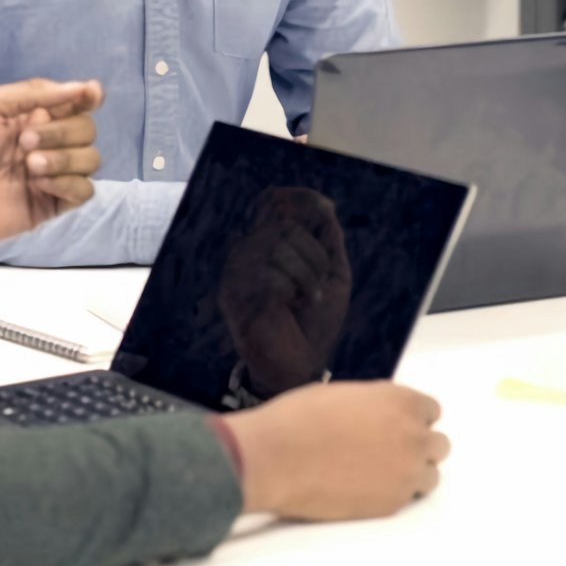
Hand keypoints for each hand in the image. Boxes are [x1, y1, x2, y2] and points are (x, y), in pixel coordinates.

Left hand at [0, 79, 103, 249]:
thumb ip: (34, 92)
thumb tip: (81, 87)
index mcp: (35, 116)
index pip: (77, 102)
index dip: (90, 96)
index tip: (90, 95)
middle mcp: (50, 142)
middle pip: (87, 129)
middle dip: (62, 132)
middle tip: (25, 142)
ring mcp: (54, 174)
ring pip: (91, 159)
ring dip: (64, 159)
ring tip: (29, 167)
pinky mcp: (53, 204)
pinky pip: (85, 191)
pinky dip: (68, 184)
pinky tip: (39, 186)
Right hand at [215, 187, 353, 395]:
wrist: (300, 366)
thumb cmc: (315, 323)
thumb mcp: (333, 274)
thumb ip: (328, 239)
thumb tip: (323, 204)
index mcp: (268, 244)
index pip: (274, 200)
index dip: (301, 199)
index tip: (327, 212)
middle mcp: (247, 253)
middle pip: (285, 224)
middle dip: (316, 253)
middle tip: (319, 283)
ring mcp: (236, 273)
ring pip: (277, 245)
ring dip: (308, 274)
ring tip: (308, 299)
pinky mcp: (233, 296)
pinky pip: (269, 273)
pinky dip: (293, 289)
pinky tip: (291, 307)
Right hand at [222, 381, 449, 518]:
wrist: (275, 458)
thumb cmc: (298, 419)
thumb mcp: (344, 394)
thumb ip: (375, 404)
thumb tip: (380, 415)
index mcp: (401, 401)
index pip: (431, 411)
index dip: (412, 419)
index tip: (397, 426)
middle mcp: (412, 436)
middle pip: (438, 445)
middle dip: (418, 447)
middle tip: (391, 452)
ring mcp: (405, 473)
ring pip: (430, 476)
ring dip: (412, 473)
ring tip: (382, 475)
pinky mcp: (392, 503)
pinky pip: (408, 499)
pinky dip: (393, 494)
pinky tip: (367, 488)